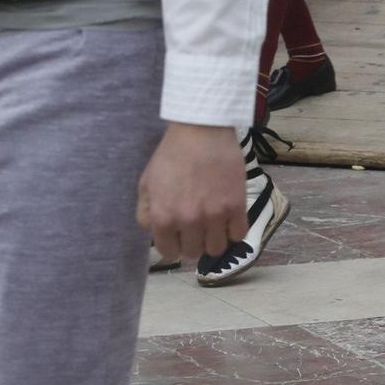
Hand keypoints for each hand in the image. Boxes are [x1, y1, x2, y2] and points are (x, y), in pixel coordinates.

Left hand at [138, 124, 246, 264]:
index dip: (174, 244)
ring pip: (216, 249)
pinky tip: (229, 218)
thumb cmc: (171, 155)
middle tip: (196, 226)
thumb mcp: (146, 184)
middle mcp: (188, 221)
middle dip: (193, 241)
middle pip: (194, 253)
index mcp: (163, 218)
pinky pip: (238, 235)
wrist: (201, 130)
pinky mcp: (236, 205)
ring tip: (213, 224)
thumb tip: (155, 232)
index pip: (169, 253)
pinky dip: (233, 230)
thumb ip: (146, 213)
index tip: (179, 235)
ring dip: (214, 239)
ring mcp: (214, 215)